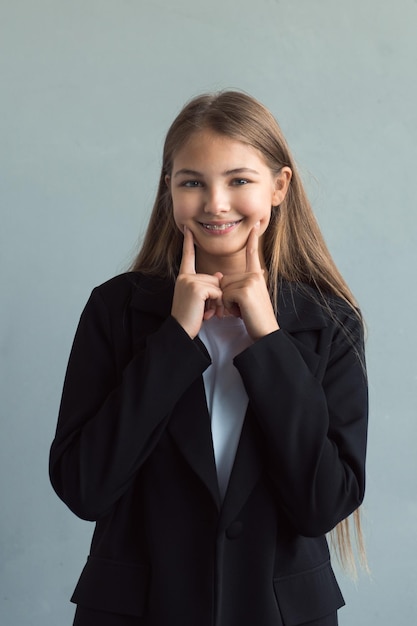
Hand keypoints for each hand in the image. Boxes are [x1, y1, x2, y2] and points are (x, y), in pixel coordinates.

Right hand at [171, 227, 223, 338]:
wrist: (181, 331)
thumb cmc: (190, 317)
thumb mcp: (198, 299)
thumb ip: (207, 285)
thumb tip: (219, 276)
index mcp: (183, 277)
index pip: (187, 256)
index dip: (188, 242)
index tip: (188, 229)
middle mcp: (185, 276)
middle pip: (214, 279)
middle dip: (215, 297)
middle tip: (204, 310)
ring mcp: (190, 281)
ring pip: (217, 286)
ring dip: (216, 302)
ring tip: (204, 312)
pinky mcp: (196, 288)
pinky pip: (217, 292)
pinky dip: (216, 304)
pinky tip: (205, 312)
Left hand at [220, 223, 279, 340]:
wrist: (265, 332)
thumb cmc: (254, 318)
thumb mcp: (245, 299)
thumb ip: (235, 285)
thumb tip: (219, 276)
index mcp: (256, 276)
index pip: (252, 255)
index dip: (253, 240)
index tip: (255, 226)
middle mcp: (255, 276)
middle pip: (225, 279)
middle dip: (227, 297)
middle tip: (242, 308)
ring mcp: (251, 282)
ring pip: (223, 288)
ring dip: (227, 303)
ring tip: (242, 311)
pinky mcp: (245, 290)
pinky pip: (225, 295)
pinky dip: (228, 307)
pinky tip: (241, 312)